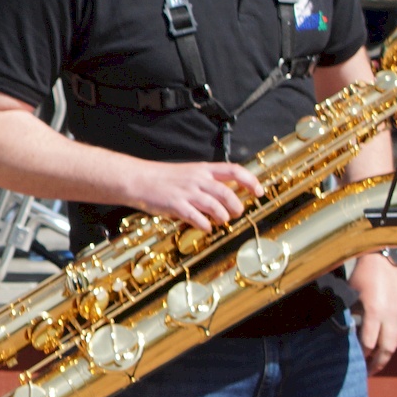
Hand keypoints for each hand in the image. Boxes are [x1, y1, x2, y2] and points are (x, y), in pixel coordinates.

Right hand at [123, 160, 264, 229]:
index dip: (251, 181)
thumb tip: (225, 195)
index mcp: (202, 169)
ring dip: (223, 217)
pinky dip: (205, 225)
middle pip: (228, 193)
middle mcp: (198, 179)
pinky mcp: (176, 205)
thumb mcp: (187, 173)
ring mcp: (187, 192)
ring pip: (216, 207)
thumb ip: (206, 181)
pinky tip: (205, 227)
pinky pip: (198, 218)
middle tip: (236, 213)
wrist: (137, 179)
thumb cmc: (162, 178)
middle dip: (237, 207)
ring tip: (221, 221)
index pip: (234, 171)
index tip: (259, 192)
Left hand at [351, 251, 396, 373]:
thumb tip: (344, 336)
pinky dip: (393, 344)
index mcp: (375, 312)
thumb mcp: (350, 297)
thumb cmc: (361, 278)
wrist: (383, 262)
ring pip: (396, 343)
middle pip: (386, 348)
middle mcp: (391, 316)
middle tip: (367, 374)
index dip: (362, 356)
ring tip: (376, 365)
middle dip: (377, 363)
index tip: (355, 364)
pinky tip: (385, 349)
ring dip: (386, 355)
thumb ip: (350, 317)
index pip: (369, 343)